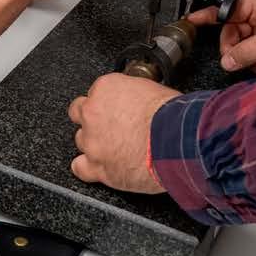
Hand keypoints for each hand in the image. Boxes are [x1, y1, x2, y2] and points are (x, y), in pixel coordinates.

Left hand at [68, 73, 176, 192]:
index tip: (116, 108)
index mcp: (106, 88)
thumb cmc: (171, 116)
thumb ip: (134, 94)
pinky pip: (80, 168)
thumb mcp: (153, 89)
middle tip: (111, 125)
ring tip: (113, 147)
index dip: (108, 102)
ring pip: (81, 140)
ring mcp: (93, 142)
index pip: (96, 91)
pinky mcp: (98, 167)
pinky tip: (98, 166)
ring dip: (94, 143)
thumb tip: (136, 100)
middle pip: (80, 113)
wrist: (176, 142)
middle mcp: (93, 113)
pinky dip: (87, 168)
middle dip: (94, 119)